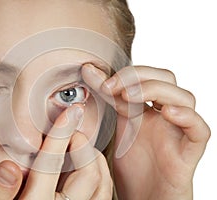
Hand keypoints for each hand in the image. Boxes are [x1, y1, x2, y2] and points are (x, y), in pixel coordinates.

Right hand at [0, 105, 112, 199]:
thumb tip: (8, 168)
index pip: (52, 164)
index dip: (61, 134)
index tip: (69, 113)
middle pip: (89, 173)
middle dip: (82, 145)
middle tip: (70, 133)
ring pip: (102, 184)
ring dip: (94, 159)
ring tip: (79, 145)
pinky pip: (102, 194)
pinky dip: (98, 174)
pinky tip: (82, 165)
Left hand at [81, 64, 210, 199]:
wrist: (141, 197)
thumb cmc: (132, 168)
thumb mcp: (117, 128)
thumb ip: (109, 101)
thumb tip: (89, 72)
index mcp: (147, 110)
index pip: (144, 76)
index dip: (123, 73)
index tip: (97, 77)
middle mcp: (164, 116)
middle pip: (166, 79)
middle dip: (139, 76)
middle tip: (113, 87)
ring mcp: (177, 132)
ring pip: (185, 98)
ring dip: (157, 90)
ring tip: (131, 96)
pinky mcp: (188, 153)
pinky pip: (200, 130)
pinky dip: (187, 117)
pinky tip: (167, 113)